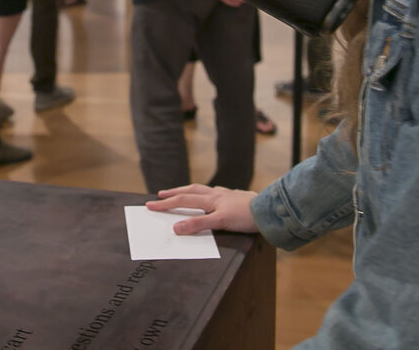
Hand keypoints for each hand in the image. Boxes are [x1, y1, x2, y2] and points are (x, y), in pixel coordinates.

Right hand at [145, 184, 259, 234]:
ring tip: (181, 192)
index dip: (166, 204)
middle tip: (160, 195)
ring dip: (189, 191)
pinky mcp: (235, 197)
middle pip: (190, 191)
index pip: (182, 201)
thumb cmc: (246, 217)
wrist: (268, 211)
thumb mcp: (220, 222)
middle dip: (174, 194)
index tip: (150, 206)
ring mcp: (226, 195)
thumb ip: (198, 225)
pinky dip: (208, 193)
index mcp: (210, 200)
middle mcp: (216, 195)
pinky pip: (216, 192)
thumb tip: (176, 227)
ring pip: (203, 190)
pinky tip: (211, 195)